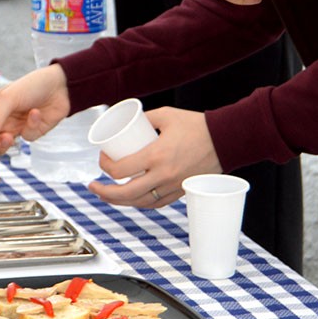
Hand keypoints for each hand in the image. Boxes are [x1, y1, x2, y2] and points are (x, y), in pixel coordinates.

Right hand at [0, 64, 70, 153]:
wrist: (59, 86)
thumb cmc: (31, 85)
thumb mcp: (8, 98)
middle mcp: (2, 119)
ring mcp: (16, 127)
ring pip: (5, 145)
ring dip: (6, 143)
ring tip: (8, 137)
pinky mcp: (31, 132)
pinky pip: (27, 137)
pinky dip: (31, 126)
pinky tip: (36, 113)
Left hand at [88, 107, 221, 208]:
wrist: (225, 140)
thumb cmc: (196, 125)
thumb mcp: (165, 114)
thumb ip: (144, 118)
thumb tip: (126, 123)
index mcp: (156, 156)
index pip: (121, 170)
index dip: (104, 166)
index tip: (101, 159)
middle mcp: (163, 175)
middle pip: (126, 194)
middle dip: (104, 193)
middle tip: (92, 186)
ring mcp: (173, 186)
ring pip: (140, 203)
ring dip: (120, 202)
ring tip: (107, 196)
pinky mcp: (181, 192)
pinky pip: (156, 204)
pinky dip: (140, 203)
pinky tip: (131, 199)